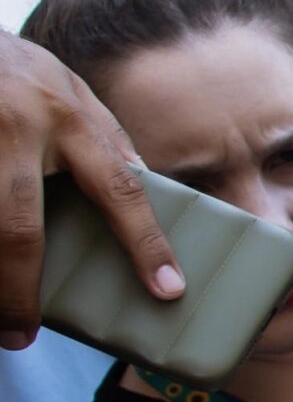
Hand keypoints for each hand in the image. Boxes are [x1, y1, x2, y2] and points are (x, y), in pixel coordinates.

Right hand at [0, 33, 176, 348]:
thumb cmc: (14, 68)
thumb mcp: (68, 89)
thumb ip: (103, 139)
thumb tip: (145, 186)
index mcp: (68, 118)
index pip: (119, 190)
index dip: (146, 243)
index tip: (168, 290)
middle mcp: (19, 129)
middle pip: (21, 228)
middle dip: (20, 288)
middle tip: (21, 333)